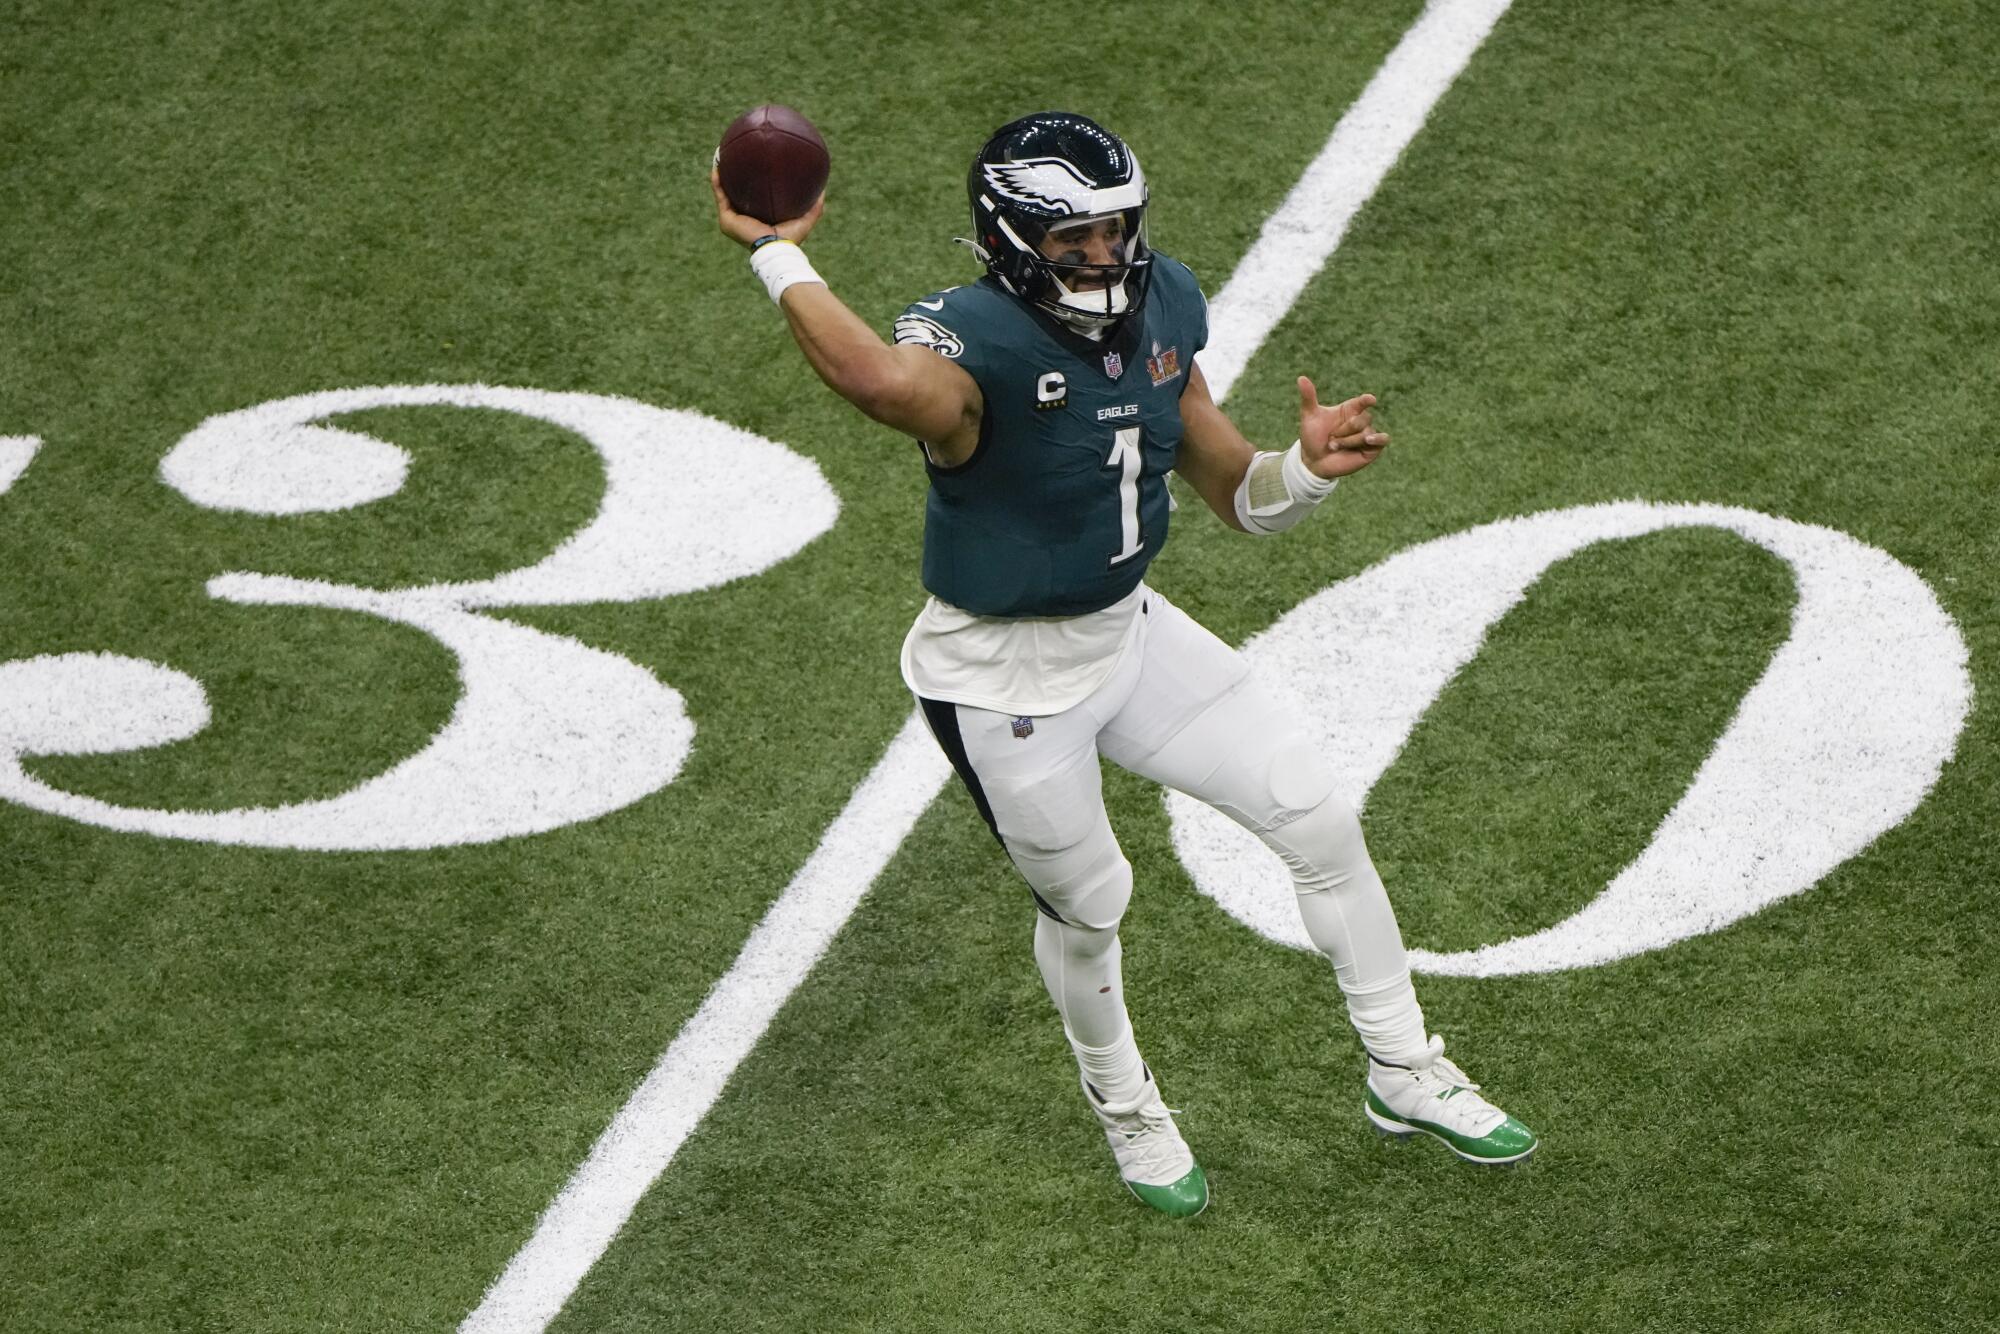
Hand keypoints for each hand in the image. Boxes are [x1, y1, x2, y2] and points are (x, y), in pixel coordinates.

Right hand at [710, 166, 824, 248]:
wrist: (776, 250)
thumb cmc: (791, 239)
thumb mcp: (806, 219)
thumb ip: (814, 205)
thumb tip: (823, 188)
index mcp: (758, 219)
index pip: (753, 198)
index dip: (752, 184)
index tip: (754, 166)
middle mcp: (743, 219)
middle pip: (736, 193)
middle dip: (734, 176)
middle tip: (735, 157)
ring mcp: (733, 220)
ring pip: (724, 192)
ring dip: (722, 175)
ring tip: (721, 155)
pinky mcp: (726, 219)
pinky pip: (720, 195)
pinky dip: (717, 181)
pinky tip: (717, 165)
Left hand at [1297, 376, 1388, 479]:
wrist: (1313, 462)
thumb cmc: (1312, 437)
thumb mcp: (1309, 417)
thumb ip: (1308, 397)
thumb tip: (1301, 378)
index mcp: (1349, 409)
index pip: (1362, 401)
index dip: (1367, 400)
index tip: (1370, 400)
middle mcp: (1360, 420)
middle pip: (1362, 419)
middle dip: (1344, 431)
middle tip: (1330, 439)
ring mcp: (1367, 434)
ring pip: (1367, 433)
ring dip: (1349, 441)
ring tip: (1334, 447)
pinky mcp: (1372, 449)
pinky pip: (1383, 440)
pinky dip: (1378, 439)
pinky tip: (1369, 439)